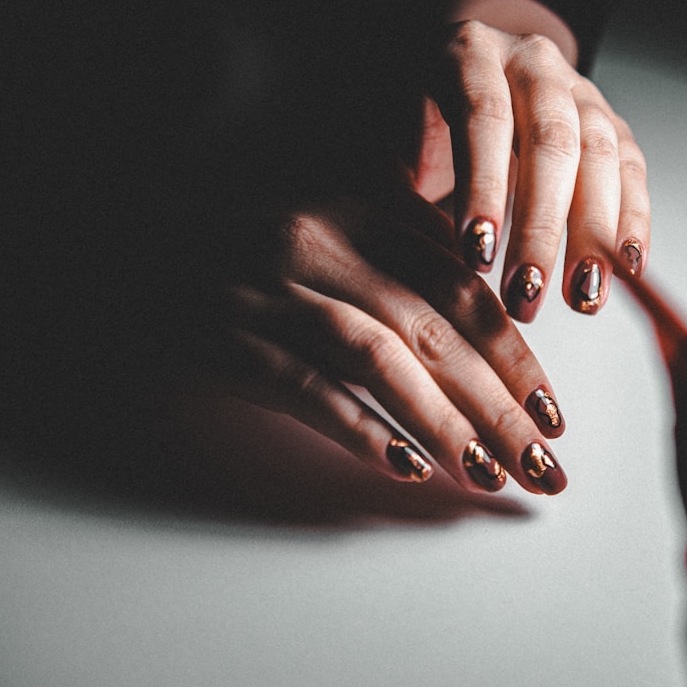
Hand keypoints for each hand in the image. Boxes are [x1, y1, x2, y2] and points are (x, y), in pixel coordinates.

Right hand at [206, 191, 568, 494]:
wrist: (132, 251)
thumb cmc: (250, 249)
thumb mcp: (335, 229)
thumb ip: (408, 253)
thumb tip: (497, 316)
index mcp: (359, 213)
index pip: (460, 286)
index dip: (514, 353)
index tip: (554, 410)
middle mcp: (322, 245)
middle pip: (433, 329)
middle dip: (499, 403)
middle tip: (545, 461)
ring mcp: (273, 292)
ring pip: (378, 359)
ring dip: (442, 423)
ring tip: (490, 474)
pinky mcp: (228, 339)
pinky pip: (305, 387)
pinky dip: (359, 427)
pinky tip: (407, 467)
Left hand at [416, 0, 650, 322]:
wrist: (451, 88)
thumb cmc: (413, 124)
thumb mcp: (384, 142)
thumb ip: (395, 187)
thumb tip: (425, 258)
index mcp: (470, 54)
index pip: (484, 117)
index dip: (484, 187)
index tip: (478, 255)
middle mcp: (534, 64)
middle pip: (552, 142)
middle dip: (541, 227)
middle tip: (528, 294)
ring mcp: (580, 93)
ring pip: (600, 158)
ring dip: (594, 235)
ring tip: (582, 298)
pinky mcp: (611, 127)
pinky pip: (631, 173)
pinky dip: (632, 223)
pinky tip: (625, 269)